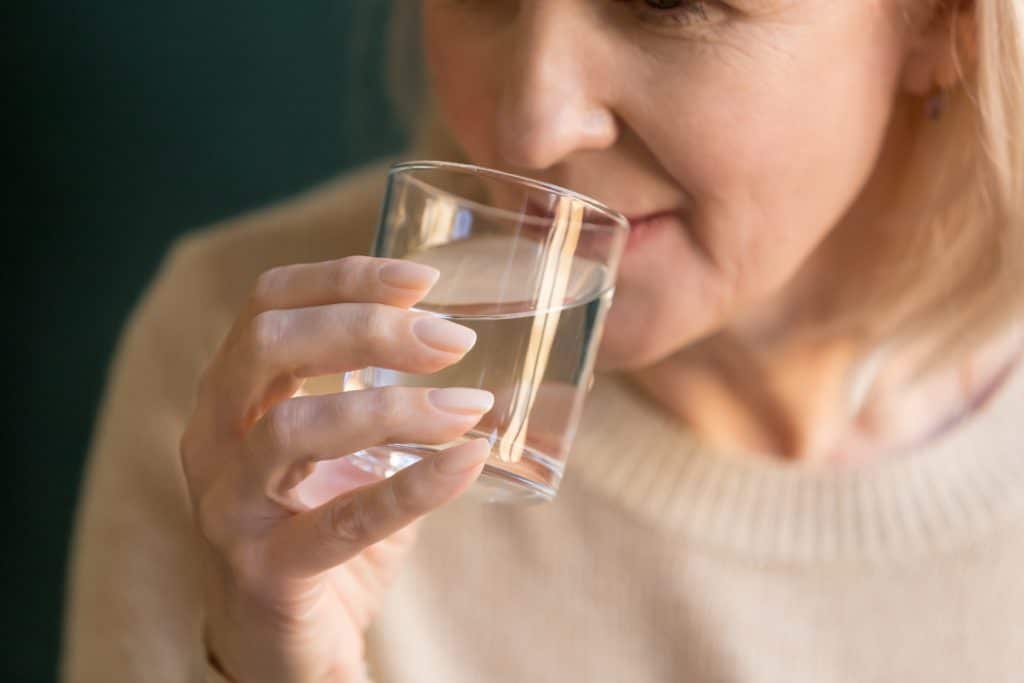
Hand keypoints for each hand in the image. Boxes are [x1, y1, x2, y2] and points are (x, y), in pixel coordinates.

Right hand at [180, 256, 492, 681]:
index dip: (344, 278)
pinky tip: (467, 460)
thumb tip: (468, 342)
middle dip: (367, 326)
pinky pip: (342, 521)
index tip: (423, 279)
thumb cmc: (320, 531)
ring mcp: (229, 508)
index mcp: (231, 396)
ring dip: (395, 408)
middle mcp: (213, 441)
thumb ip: (385, 396)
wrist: (287, 646)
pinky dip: (414, 487)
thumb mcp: (343, 449)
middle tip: (452, 338)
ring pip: (294, 428)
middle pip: (269, 344)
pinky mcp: (265, 572)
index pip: (269, 303)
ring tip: (469, 406)